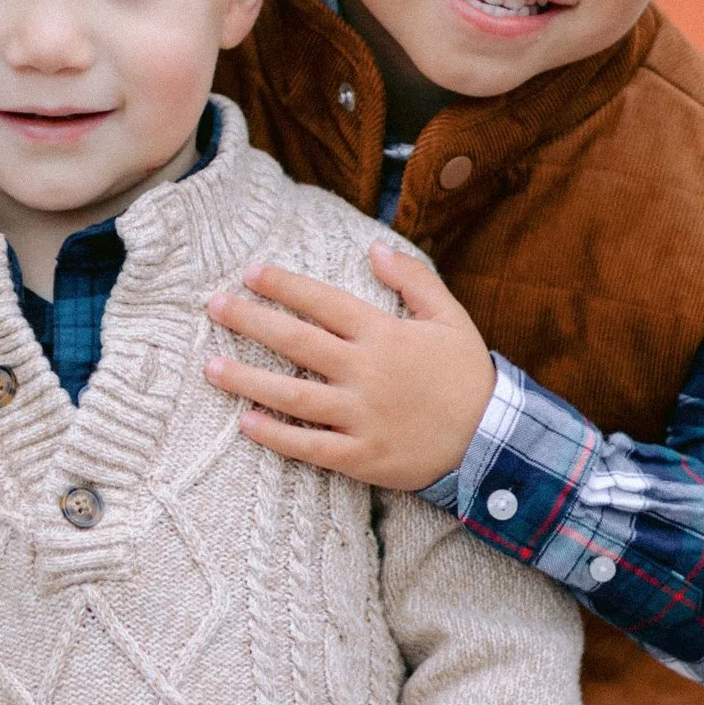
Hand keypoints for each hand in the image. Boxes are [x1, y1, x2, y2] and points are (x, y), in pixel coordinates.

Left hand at [204, 243, 496, 489]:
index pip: (323, 302)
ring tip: (211, 367)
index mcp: (384, 334)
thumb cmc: (468, 376)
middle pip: (296, 342)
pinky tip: (246, 423)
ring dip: (248, 379)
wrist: (493, 440)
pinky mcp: (362, 456)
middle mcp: (367, 372)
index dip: (284, 285)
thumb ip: (413, 280)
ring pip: (292, 395)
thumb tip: (375, 248)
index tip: (250, 273)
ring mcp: (362, 417)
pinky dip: (277, 436)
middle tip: (214, 307)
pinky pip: (311, 446)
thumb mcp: (449, 318)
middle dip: (251, 321)